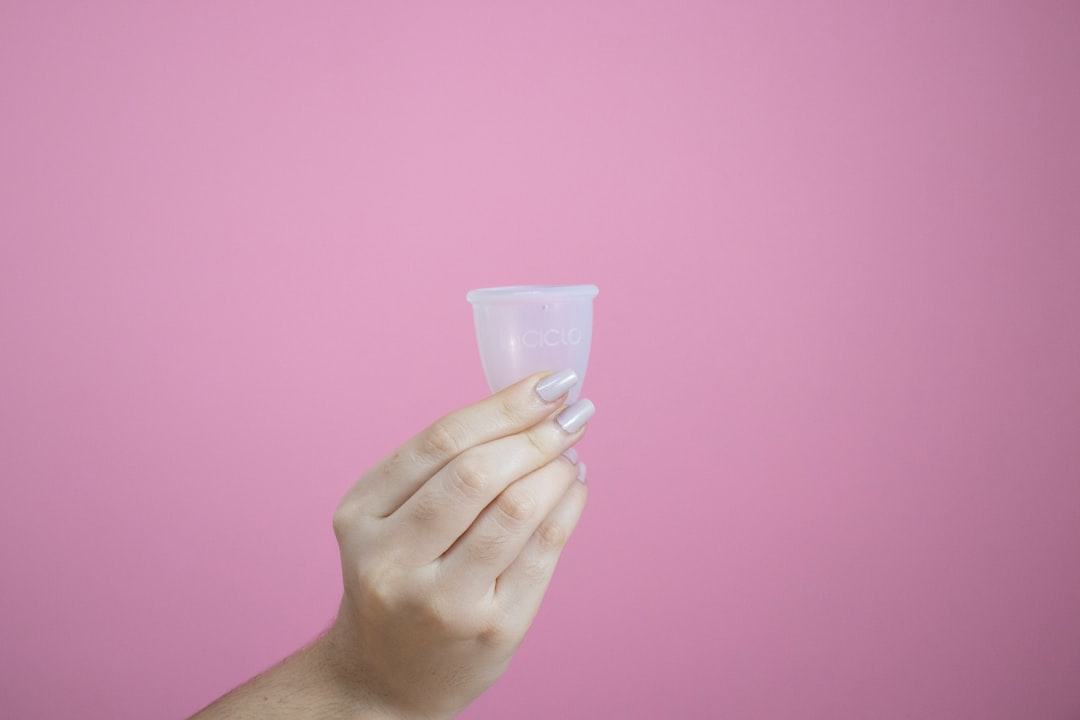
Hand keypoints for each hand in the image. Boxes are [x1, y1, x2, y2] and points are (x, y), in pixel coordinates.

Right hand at [325, 370, 592, 719]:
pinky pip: (543, 551)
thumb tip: (531, 407)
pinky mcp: (493, 629)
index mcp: (361, 517)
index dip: (502, 405)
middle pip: (477, 473)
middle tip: (571, 411)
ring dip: (557, 467)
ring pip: (515, 510)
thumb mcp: (387, 520)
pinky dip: (568, 507)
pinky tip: (574, 486)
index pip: (440, 442)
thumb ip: (442, 467)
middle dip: (535, 433)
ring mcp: (444, 601)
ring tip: (570, 450)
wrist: (385, 676)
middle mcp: (393, 561)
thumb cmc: (398, 579)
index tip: (548, 381)